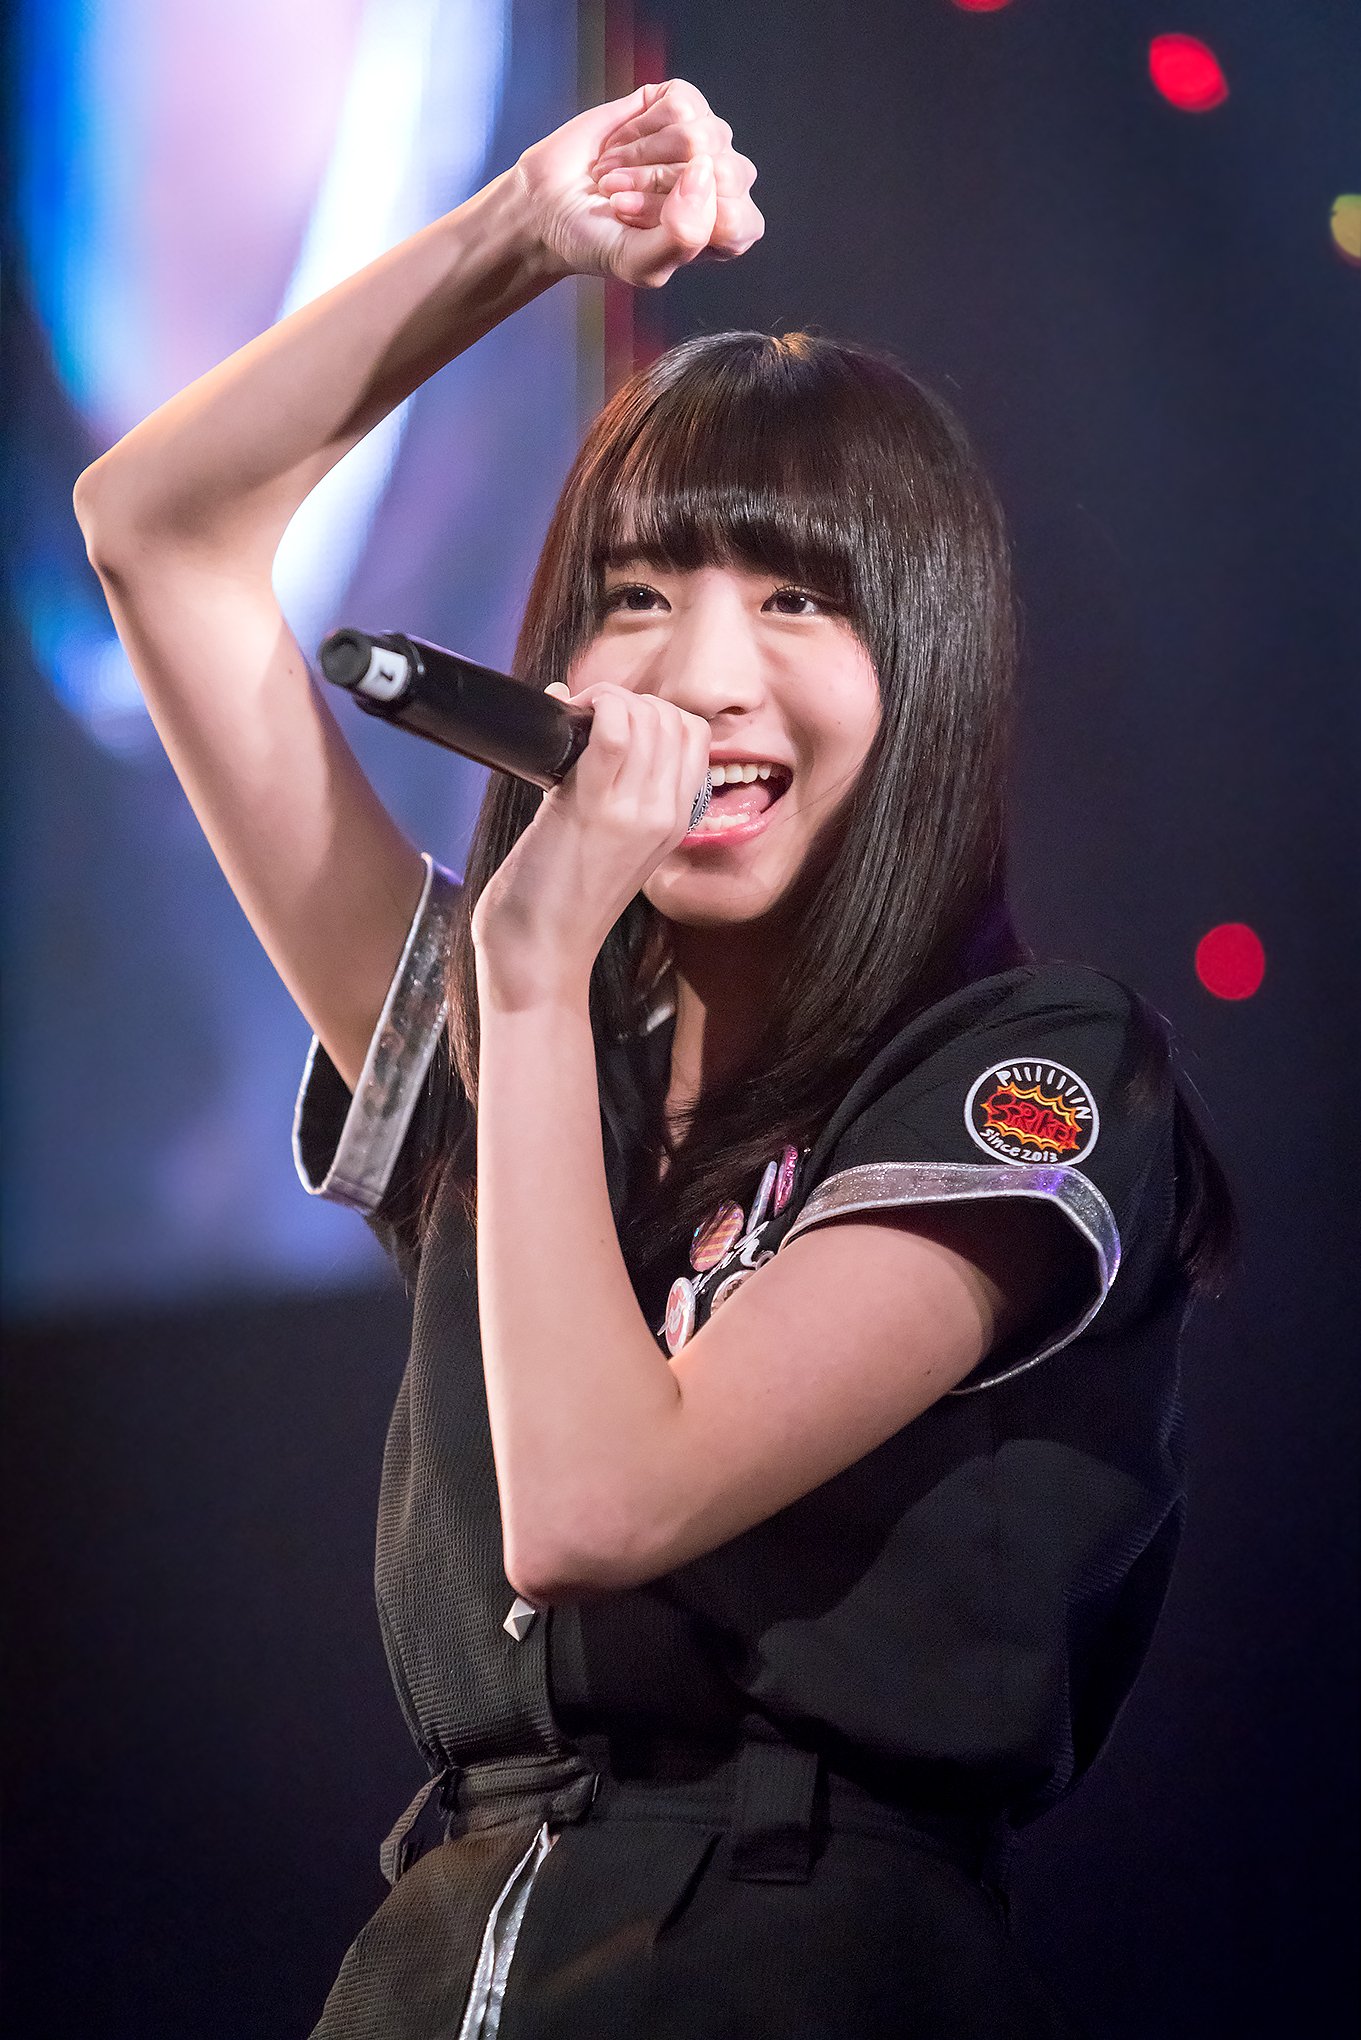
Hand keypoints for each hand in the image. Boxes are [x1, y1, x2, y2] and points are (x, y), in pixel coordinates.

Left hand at [471, 683, 710, 1006]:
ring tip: (574, 723)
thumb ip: (606, 784)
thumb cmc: (557, 902)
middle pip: (674, 718)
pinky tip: (566, 721)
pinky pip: (613, 727)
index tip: (611, 724)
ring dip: (607, 701)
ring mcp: (635, 812)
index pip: (694, 735)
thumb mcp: (605, 844)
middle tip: (586, 721)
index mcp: (675, 822)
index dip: (653, 713)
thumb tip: (575, 711)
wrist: (539, 957)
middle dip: (628, 701)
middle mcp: (665, 815)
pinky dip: (591, 708)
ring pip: (647, 714)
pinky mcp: (593, 809)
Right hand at [514, 79, 762, 289]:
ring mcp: (706, 141)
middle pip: (723, 173)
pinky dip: (637, 129)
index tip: (636, 223)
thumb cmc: (596, 240)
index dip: (682, 219)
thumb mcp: (638, 263)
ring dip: (641, 159)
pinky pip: (678, 105)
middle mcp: (725, 185)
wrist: (548, 204)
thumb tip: (704, 171)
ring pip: (699, 136)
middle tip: (620, 200)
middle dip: (658, 187)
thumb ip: (683, 236)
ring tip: (615, 176)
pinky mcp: (681, 104)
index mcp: (724, 232)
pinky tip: (621, 148)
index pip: (736, 219)